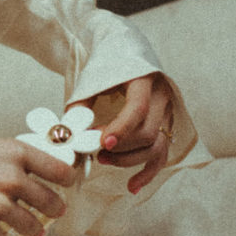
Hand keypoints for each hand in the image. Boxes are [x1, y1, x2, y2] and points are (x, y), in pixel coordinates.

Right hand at [0, 134, 76, 235]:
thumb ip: (11, 161)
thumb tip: (30, 174)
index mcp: (15, 153)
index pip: (59, 169)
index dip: (66, 179)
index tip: (66, 184)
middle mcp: (11, 178)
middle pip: (51, 201)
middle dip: (55, 209)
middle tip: (54, 211)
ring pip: (34, 227)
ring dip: (34, 231)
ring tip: (32, 231)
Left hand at [70, 73, 174, 194]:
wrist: (123, 48)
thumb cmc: (106, 63)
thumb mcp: (93, 78)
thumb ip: (81, 103)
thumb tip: (68, 133)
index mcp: (145, 79)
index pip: (138, 109)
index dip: (121, 129)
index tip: (101, 143)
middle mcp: (162, 96)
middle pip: (148, 132)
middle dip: (120, 148)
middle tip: (96, 152)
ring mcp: (167, 112)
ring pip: (156, 146)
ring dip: (129, 160)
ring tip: (103, 161)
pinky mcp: (165, 125)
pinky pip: (161, 154)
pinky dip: (147, 172)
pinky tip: (132, 186)